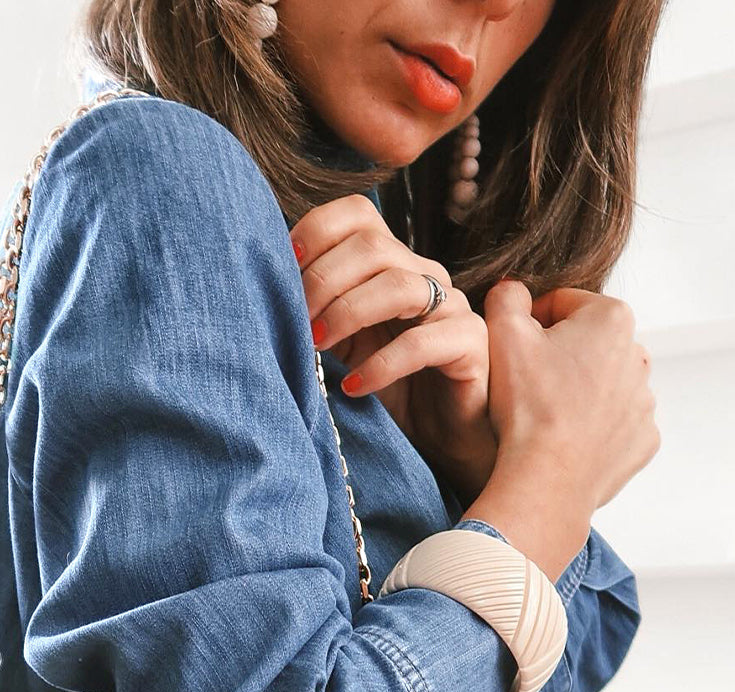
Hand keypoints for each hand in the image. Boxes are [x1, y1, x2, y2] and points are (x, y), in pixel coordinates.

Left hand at [287, 195, 496, 501]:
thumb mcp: (342, 343)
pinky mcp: (470, 343)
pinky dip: (381, 365)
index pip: (359, 215)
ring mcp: (452, 305)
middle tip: (297, 320)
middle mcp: (424, 274)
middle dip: (323, 281)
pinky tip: (354, 386)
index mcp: (392, 262)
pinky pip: (423, 342)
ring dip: (348, 313)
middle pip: (373, 247)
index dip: (318, 231)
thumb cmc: (388, 385)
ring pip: (399, 286)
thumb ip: (316, 311)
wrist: (444, 434)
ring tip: (318, 345)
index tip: (284, 265)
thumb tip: (264, 292)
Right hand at [483, 279, 658, 515]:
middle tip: (527, 386)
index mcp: (611, 318)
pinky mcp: (643, 440)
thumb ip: (506, 297)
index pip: (561, 304)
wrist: (546, 478)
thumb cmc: (528, 406)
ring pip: (602, 384)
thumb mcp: (501, 333)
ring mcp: (645, 402)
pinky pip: (615, 425)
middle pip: (586, 344)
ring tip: (545, 415)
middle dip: (558, 358)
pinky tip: (566, 438)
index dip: (529, 323)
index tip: (514, 351)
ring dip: (577, 392)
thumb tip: (513, 291)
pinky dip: (593, 429)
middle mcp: (639, 355)